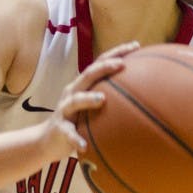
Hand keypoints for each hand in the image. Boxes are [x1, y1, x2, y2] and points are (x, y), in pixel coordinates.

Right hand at [40, 42, 139, 159]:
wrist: (48, 141)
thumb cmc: (77, 121)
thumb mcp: (93, 107)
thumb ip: (111, 99)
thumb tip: (145, 96)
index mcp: (83, 86)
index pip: (100, 64)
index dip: (116, 53)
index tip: (136, 46)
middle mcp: (73, 93)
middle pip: (87, 75)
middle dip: (104, 67)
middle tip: (121, 64)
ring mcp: (64, 110)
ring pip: (75, 101)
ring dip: (88, 99)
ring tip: (102, 99)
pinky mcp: (60, 129)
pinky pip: (69, 133)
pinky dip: (76, 138)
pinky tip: (84, 146)